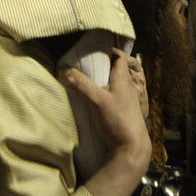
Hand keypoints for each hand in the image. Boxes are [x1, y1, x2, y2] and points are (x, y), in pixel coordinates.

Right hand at [61, 48, 150, 170]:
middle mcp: (127, 88)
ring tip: (90, 78)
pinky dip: (106, 93)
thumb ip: (81, 84)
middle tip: (89, 61)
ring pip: (116, 84)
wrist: (131, 149)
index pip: (119, 57)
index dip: (110, 49)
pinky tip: (96, 99)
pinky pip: (115, 97)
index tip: (97, 46)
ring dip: (105, 80)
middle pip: (118, 70)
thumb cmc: (117, 121)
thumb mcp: (97, 100)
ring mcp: (128, 101)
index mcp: (123, 80)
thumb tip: (63, 69)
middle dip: (105, 64)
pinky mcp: (125, 114)